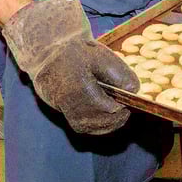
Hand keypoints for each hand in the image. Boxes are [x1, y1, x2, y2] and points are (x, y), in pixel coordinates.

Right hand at [2, 0, 138, 133]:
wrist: (47, 55)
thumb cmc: (74, 52)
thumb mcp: (99, 56)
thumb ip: (119, 73)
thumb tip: (134, 91)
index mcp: (80, 91)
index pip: (112, 110)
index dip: (125, 104)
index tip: (127, 95)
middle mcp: (72, 108)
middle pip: (108, 122)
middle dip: (120, 113)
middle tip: (123, 99)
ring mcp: (68, 115)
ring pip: (100, 128)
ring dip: (112, 119)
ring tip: (114, 102)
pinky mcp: (66, 118)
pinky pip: (90, 128)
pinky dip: (101, 123)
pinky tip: (105, 110)